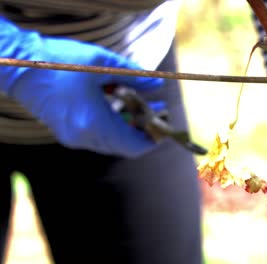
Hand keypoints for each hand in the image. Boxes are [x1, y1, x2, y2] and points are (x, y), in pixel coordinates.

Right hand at [0, 17, 163, 157]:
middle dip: (144, 129)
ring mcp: (74, 138)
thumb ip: (134, 77)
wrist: (20, 69)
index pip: (134, 146)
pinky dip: (113, 124)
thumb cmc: (61, 64)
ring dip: (129, 125)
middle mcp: (85, 137)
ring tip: (143, 102)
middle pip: (125, 144)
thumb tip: (157, 85)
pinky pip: (98, 135)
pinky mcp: (67, 133)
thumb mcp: (103, 65)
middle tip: (159, 109)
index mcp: (95, 124)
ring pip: (112, 141)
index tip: (165, 124)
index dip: (154, 139)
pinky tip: (119, 102)